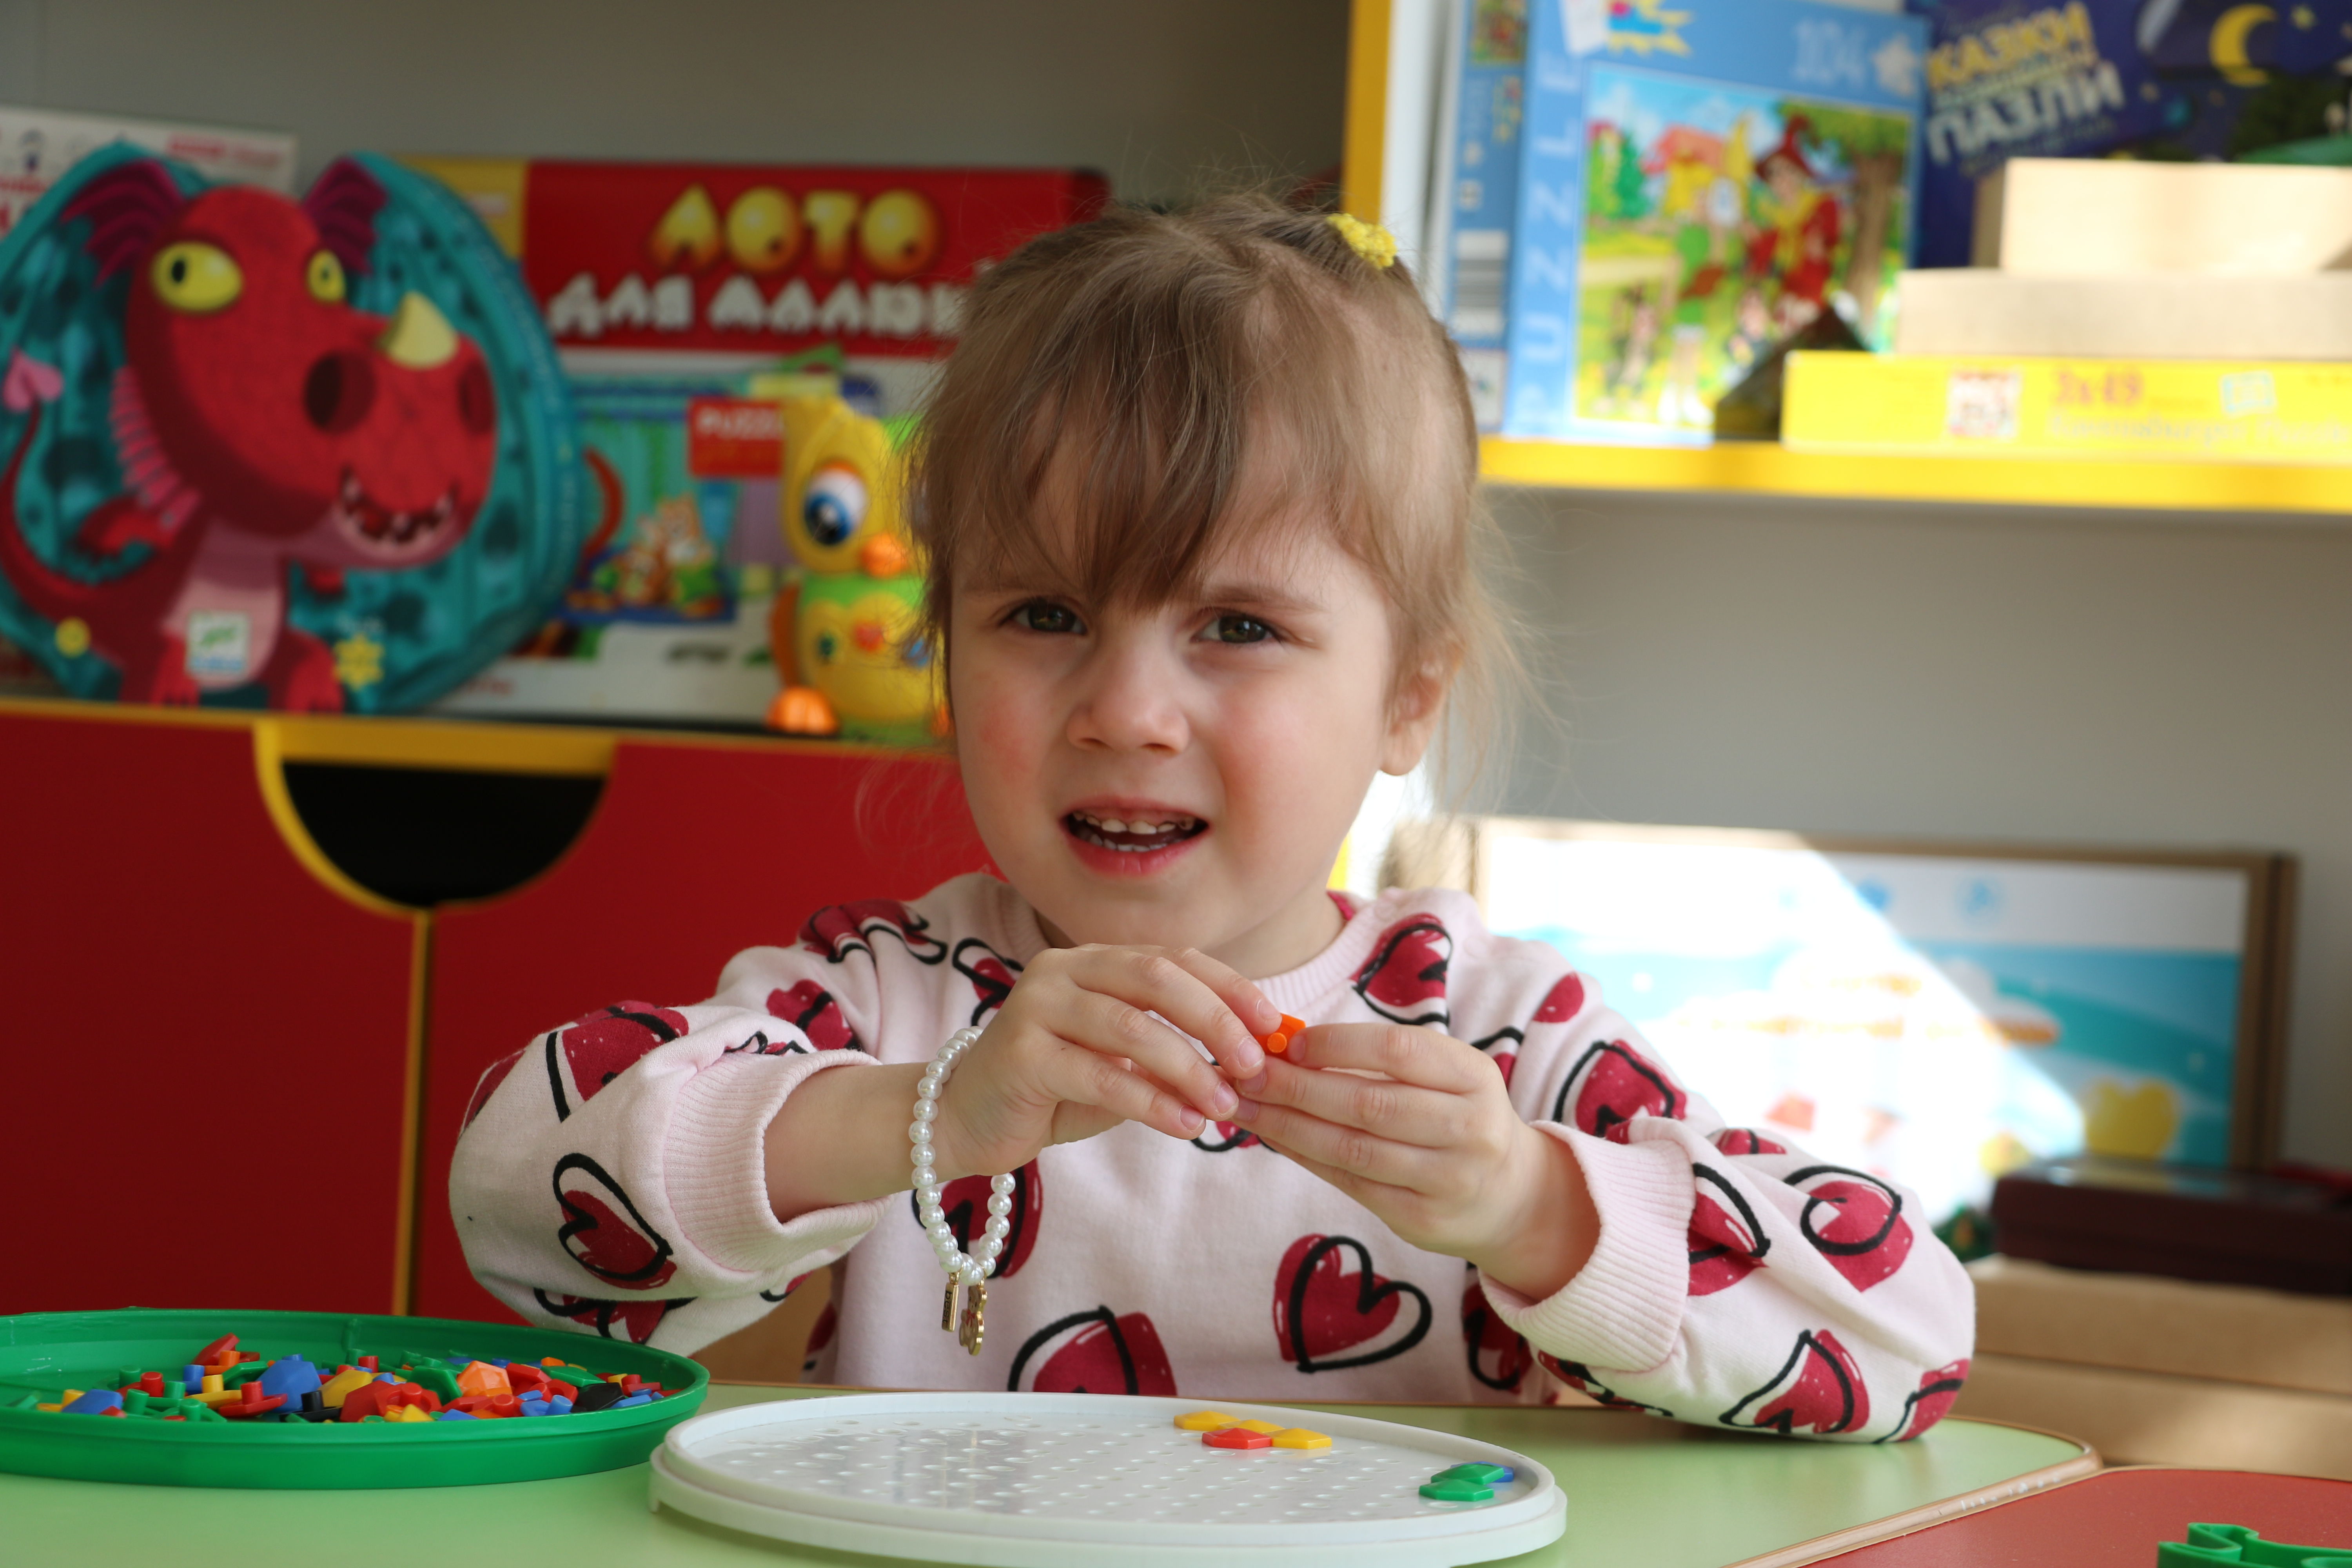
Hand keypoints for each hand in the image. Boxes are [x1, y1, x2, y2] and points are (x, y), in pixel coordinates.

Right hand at [928, 945, 1279, 1179]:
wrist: (963, 1121)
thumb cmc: (1055, 1090)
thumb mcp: (1122, 1064)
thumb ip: (1173, 1053)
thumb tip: (1252, 1062)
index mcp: (1094, 960)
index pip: (1175, 960)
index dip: (1231, 989)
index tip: (1276, 1026)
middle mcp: (1061, 969)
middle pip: (1158, 980)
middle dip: (1217, 1022)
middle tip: (1257, 1066)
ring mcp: (1035, 1006)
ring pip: (1131, 1028)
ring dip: (1189, 1068)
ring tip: (1225, 1107)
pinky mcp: (1019, 1053)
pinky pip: (1099, 1074)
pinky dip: (1151, 1101)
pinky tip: (1184, 1125)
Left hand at [1232, 1024, 1598, 1299]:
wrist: (1511, 1196)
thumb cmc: (1459, 1116)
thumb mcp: (1446, 1075)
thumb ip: (1383, 1060)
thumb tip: (1290, 1044)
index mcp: (1474, 1076)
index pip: (1398, 1050)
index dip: (1337, 1045)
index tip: (1288, 1043)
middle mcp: (1468, 1128)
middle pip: (1368, 1102)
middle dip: (1297, 1087)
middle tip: (1244, 1073)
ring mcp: (1447, 1179)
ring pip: (1352, 1148)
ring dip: (1288, 1125)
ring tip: (1244, 1106)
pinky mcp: (1421, 1219)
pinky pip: (1350, 1183)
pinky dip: (1305, 1157)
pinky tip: (1274, 1137)